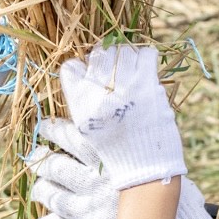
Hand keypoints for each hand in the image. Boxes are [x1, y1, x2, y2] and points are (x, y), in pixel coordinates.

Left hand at [28, 118, 218, 218]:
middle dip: (41, 160)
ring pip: (53, 196)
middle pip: (57, 167)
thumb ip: (140, 153)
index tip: (46, 126)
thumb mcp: (163, 168)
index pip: (75, 138)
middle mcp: (95, 184)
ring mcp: (88, 211)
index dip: (56, 130)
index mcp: (112, 162)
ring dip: (42, 190)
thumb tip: (134, 132)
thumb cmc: (178, 203)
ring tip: (38, 186)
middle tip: (34, 155)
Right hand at [55, 45, 183, 189]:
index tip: (91, 72)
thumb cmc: (116, 149)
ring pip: (122, 50)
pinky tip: (145, 68)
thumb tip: (87, 70)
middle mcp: (100, 90)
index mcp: (80, 101)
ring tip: (131, 68)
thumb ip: (83, 100)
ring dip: (126, 56)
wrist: (143, 168)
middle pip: (97, 54)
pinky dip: (146, 57)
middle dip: (105, 58)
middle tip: (115, 70)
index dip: (81, 67)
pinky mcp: (148, 84)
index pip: (70, 68)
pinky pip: (146, 54)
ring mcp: (125, 85)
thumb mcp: (86, 127)